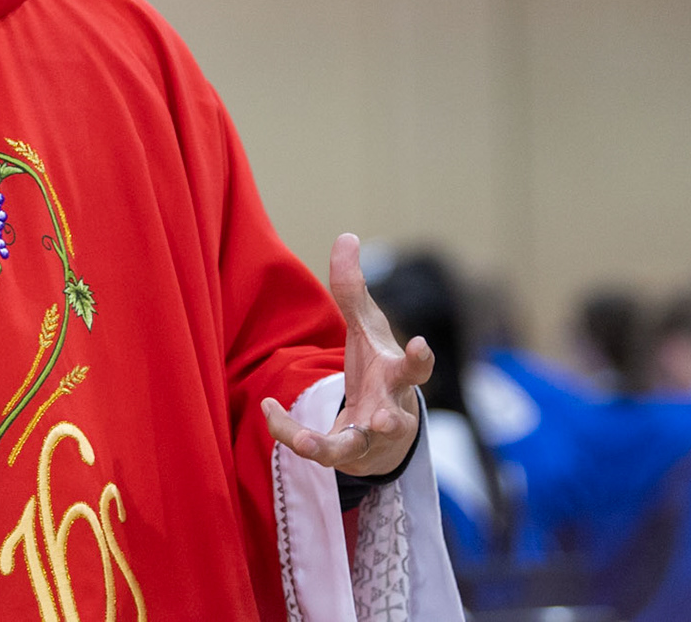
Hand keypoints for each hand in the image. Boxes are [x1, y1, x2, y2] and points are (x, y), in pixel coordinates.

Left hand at [261, 234, 433, 476]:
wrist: (382, 430)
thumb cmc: (377, 369)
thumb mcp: (366, 328)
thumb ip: (353, 288)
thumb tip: (346, 236)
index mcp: (397, 377)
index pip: (416, 370)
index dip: (420, 359)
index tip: (421, 346)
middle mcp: (389, 412)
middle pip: (395, 420)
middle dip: (390, 421)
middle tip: (382, 419)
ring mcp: (367, 439)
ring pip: (353, 447)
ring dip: (332, 445)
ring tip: (308, 443)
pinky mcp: (343, 454)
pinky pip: (315, 449)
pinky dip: (288, 431)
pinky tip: (268, 408)